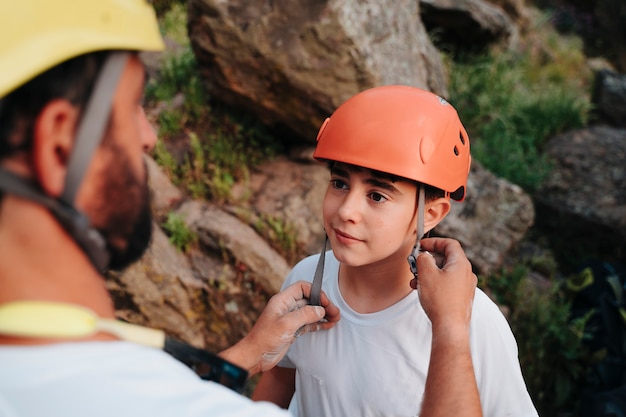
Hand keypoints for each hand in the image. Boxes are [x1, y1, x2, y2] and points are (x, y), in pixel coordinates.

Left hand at [219, 280, 339, 375]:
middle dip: (323, 304)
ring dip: (323, 314)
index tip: (325, 302)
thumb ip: (304, 314)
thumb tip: (320, 309)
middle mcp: (286, 307)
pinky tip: (328, 325)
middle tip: (336, 313)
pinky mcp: (292, 330)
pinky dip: (319, 323)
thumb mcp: (286, 324)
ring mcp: (290, 319)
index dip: (315, 292)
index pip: (302, 287)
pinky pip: (308, 323)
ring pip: (310, 312)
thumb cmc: (264, 339)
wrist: (255, 356)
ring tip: (336, 319)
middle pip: (309, 299)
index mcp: (282, 300)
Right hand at [410, 238, 475, 330]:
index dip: (434, 242)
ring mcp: (465, 287)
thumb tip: (424, 256)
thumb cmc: (440, 301)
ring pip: (445, 272)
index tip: (421, 245)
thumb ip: (423, 258)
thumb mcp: (426, 273)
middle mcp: (466, 274)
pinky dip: (434, 283)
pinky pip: (446, 284)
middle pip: (446, 258)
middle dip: (428, 259)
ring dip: (429, 273)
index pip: (450, 244)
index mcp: (461, 264)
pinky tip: (422, 290)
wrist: (450, 327)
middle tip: (415, 263)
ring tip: (415, 280)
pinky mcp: (461, 298)